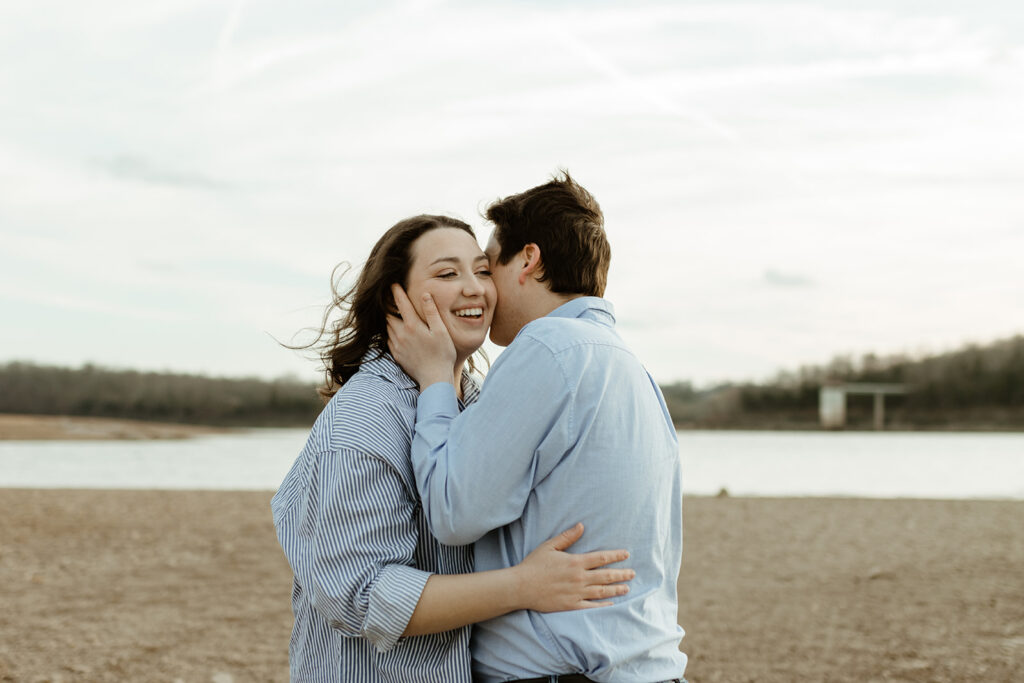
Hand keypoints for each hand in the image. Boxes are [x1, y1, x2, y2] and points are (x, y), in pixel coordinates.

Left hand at [387, 283, 456, 389]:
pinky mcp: (396, 355)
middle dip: (389, 306)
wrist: (434, 378)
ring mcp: (397, 345)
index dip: (396, 292)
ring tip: (394, 314)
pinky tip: (397, 332)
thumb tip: (424, 295)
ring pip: (388, 327)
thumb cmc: (442, 354)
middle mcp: (401, 334)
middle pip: (389, 315)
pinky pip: (389, 340)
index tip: (393, 284)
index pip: (401, 304)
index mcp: (412, 326)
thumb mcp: (441, 331)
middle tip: (390, 298)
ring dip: (390, 319)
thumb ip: (431, 312)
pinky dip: (391, 332)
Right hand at [514, 523, 632, 611]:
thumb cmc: (534, 564)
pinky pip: (591, 606)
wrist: (521, 586)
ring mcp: (576, 593)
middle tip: (633, 573)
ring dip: (616, 589)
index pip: (601, 558)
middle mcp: (579, 578)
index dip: (616, 556)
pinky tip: (611, 603)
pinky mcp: (571, 605)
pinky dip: (603, 604)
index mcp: (575, 562)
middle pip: (606, 576)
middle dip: (621, 574)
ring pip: (602, 591)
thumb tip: (581, 525)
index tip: (627, 554)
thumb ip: (567, 537)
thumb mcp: (550, 546)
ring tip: (627, 588)